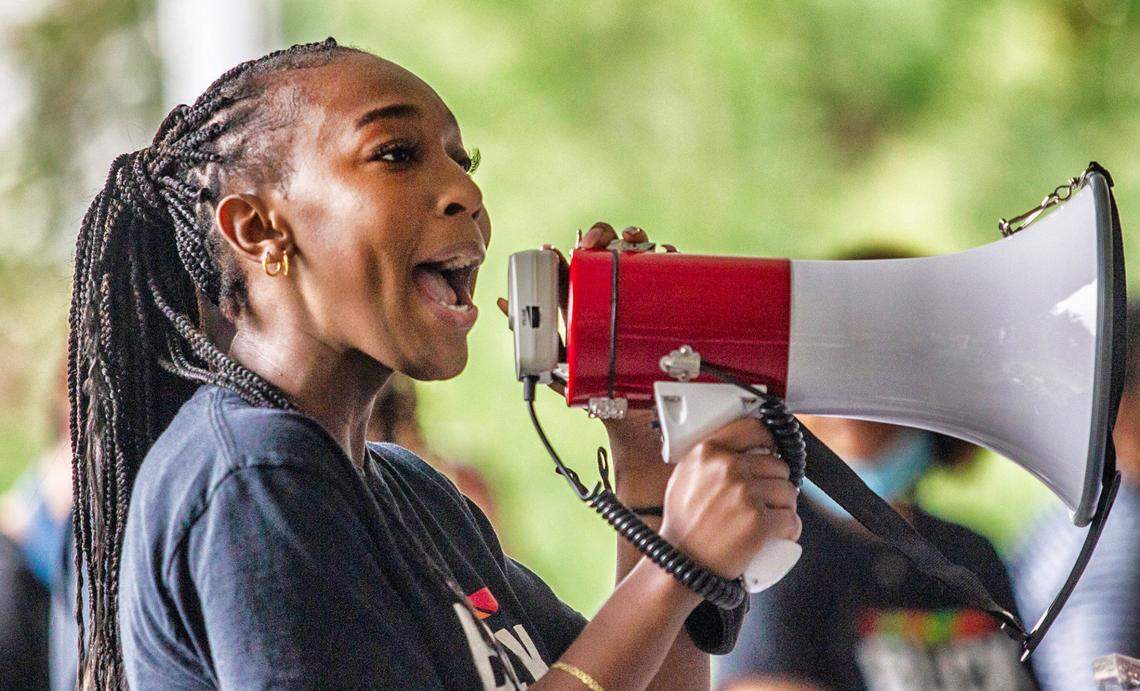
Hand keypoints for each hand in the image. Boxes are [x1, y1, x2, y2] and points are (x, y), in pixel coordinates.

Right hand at [659, 416, 800, 578]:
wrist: (681, 564)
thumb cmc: (681, 525)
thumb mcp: (684, 477)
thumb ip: (708, 458)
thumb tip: (738, 448)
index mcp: (708, 452)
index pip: (754, 429)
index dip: (770, 440)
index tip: (773, 450)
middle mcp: (727, 468)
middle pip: (777, 465)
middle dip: (778, 482)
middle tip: (767, 499)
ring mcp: (744, 494)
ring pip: (788, 491)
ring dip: (785, 506)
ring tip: (771, 518)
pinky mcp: (759, 521)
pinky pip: (791, 519)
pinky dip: (790, 528)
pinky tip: (779, 533)